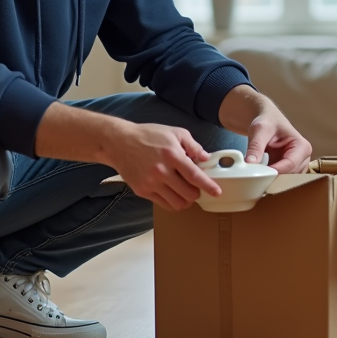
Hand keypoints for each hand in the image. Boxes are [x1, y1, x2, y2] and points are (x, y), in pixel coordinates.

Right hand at [106, 123, 221, 211]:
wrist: (119, 143)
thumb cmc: (148, 135)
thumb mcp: (174, 132)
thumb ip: (193, 145)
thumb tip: (206, 158)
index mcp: (171, 155)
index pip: (194, 176)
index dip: (208, 186)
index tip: (217, 192)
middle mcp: (161, 171)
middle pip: (188, 194)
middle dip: (197, 193)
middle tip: (197, 188)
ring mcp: (150, 183)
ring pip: (177, 203)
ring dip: (186, 201)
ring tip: (185, 192)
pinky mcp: (142, 191)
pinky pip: (163, 204)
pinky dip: (173, 202)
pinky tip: (173, 194)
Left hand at [219, 86, 311, 173]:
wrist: (266, 120)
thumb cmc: (267, 121)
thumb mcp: (259, 130)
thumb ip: (256, 147)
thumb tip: (250, 163)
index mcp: (302, 145)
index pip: (290, 164)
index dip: (275, 171)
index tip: (260, 175)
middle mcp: (303, 157)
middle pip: (290, 174)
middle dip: (273, 176)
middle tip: (255, 176)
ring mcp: (297, 164)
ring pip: (286, 179)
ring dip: (272, 178)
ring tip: (257, 174)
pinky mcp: (288, 169)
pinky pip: (280, 178)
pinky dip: (270, 177)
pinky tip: (260, 175)